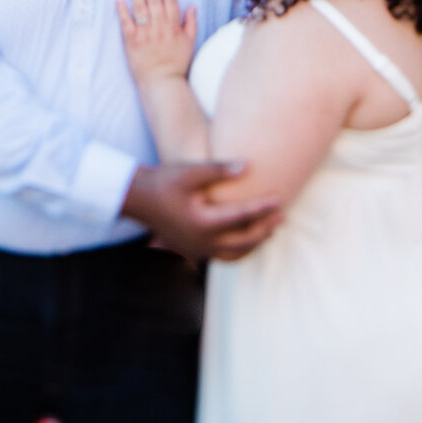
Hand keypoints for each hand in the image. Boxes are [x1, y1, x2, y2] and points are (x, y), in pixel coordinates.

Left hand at [117, 0, 197, 82]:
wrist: (163, 82)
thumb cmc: (177, 64)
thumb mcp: (190, 43)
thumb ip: (191, 24)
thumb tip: (192, 6)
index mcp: (173, 26)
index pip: (170, 1)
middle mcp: (160, 26)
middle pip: (154, 0)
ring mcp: (145, 33)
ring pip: (140, 7)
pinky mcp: (132, 41)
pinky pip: (126, 22)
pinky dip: (122, 10)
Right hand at [121, 160, 280, 260]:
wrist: (138, 198)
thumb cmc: (164, 181)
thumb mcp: (191, 172)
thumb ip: (219, 170)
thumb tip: (248, 166)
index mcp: (202, 223)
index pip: (242, 217)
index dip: (263, 207)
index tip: (280, 198)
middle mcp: (202, 242)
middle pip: (244, 240)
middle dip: (265, 228)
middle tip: (283, 215)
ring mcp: (197, 250)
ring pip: (236, 253)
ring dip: (256, 242)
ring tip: (271, 229)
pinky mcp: (194, 251)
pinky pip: (225, 256)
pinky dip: (241, 250)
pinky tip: (250, 239)